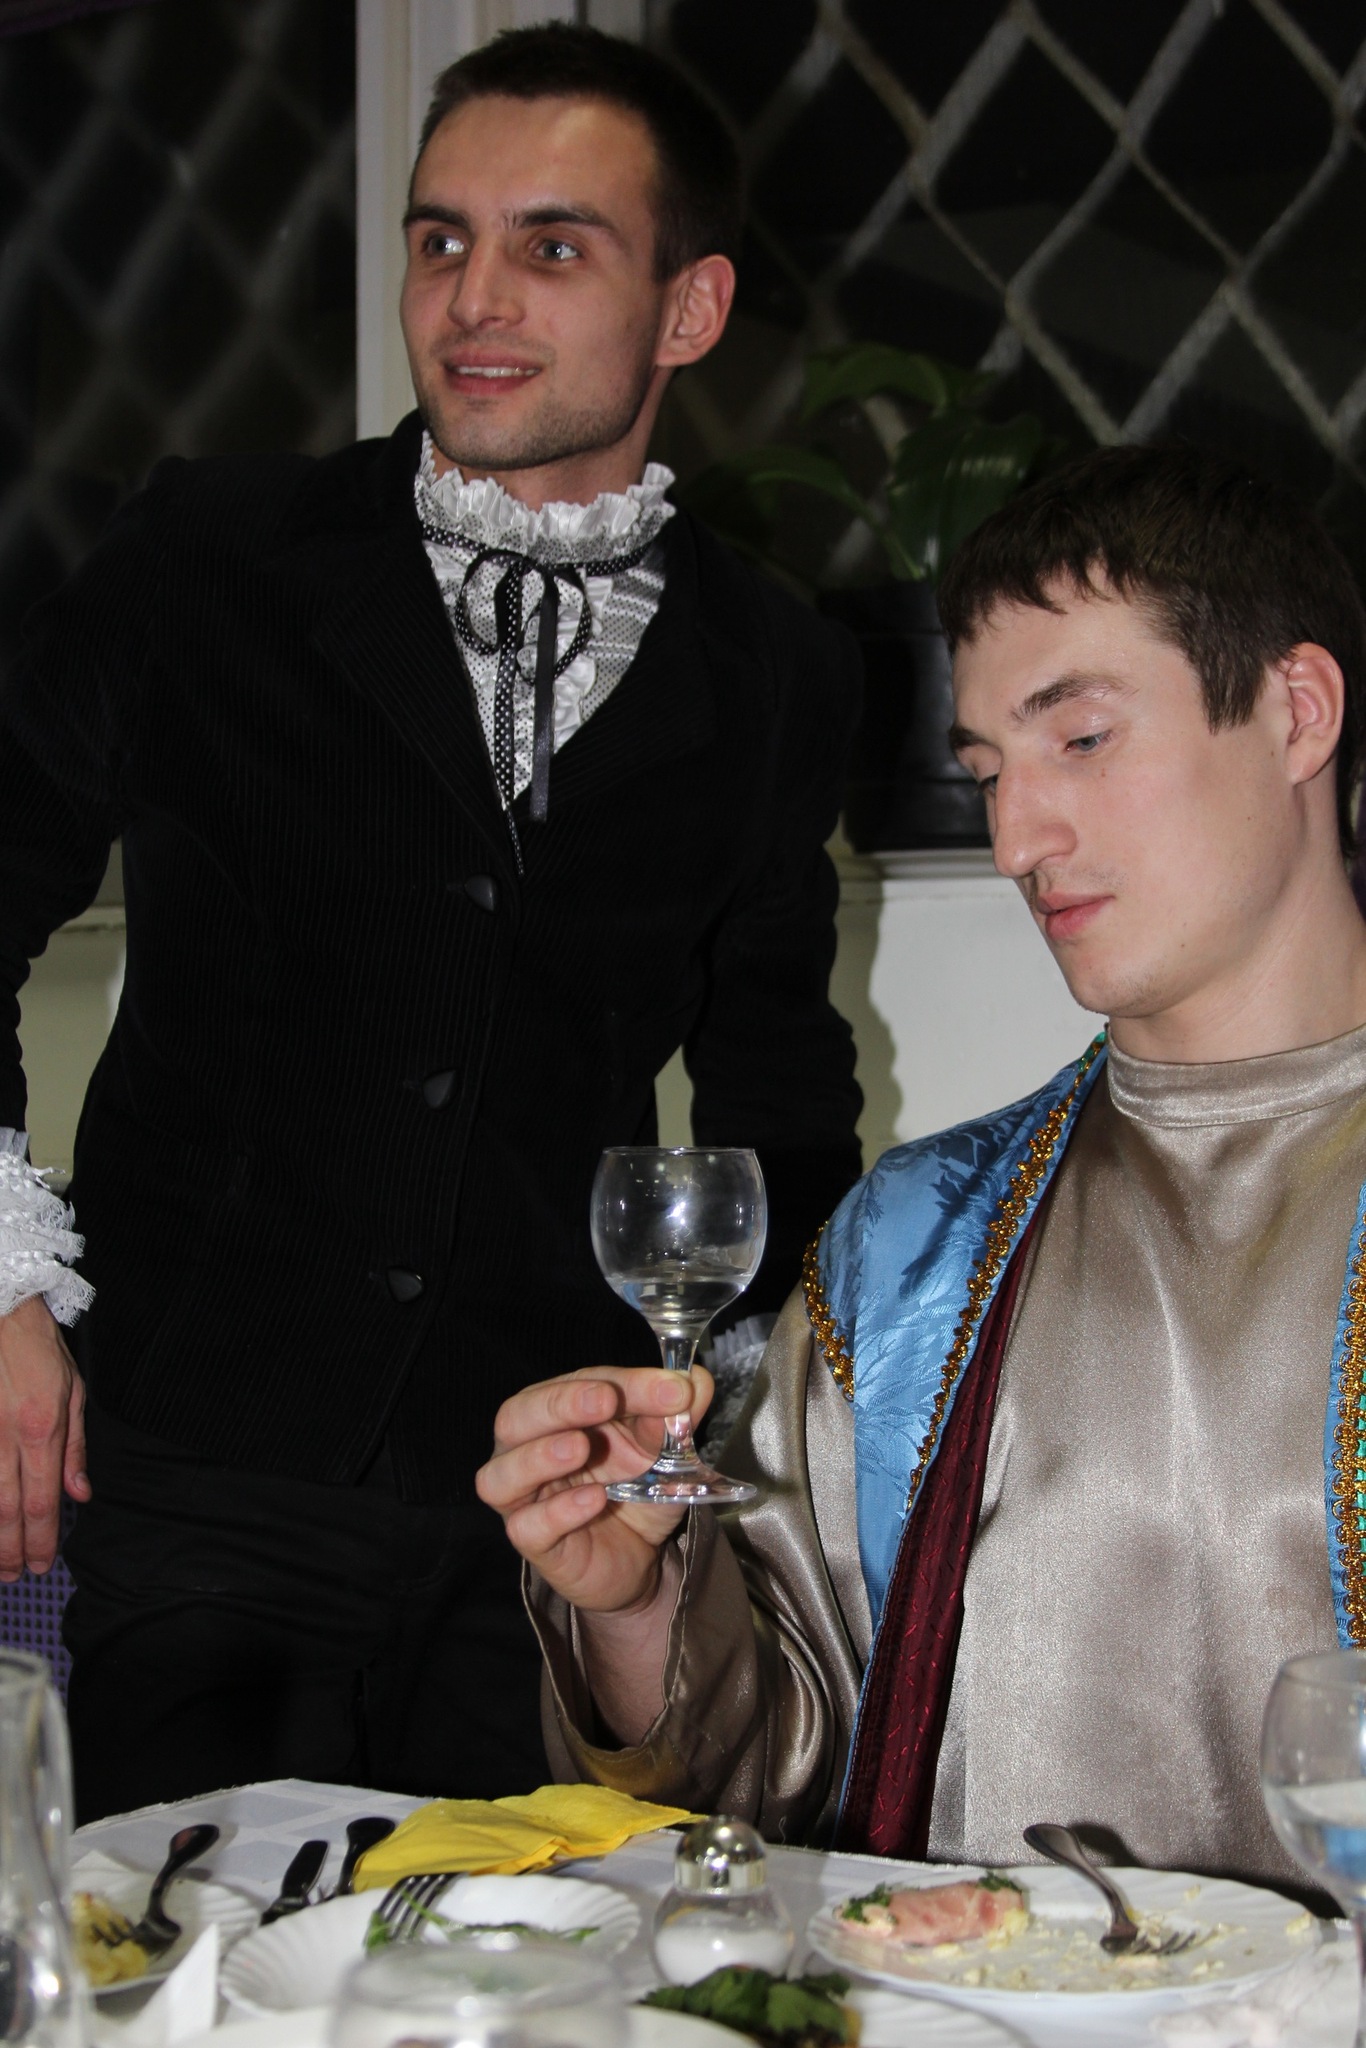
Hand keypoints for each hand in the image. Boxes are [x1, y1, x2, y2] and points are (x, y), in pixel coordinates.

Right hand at [0, 1297, 88, 1579]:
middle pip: (7, 1509)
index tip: (41, 1562)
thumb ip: (74, 1446)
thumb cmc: (34, 1344)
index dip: (41, 1539)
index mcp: (40, 1427)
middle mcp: (4, 1436)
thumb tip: (81, 1493)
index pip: (43, 1500)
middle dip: (11, 1549)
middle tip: (14, 1576)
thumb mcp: (72, 1388)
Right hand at [477, 1365, 712, 1614]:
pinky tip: (592, 1500)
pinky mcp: (534, 1543)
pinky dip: (557, 1511)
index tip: (669, 1388)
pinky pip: (527, 1526)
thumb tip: (696, 1380)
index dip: (622, 1381)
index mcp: (559, 1414)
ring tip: (579, 1447)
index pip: (579, 1384)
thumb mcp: (667, 1454)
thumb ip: (677, 1418)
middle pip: (517, 1416)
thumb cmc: (638, 1492)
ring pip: (501, 1474)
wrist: (643, 1560)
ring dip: (539, 1455)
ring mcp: (526, 1499)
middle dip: (560, 1403)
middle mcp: (529, 1449)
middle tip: (604, 1399)